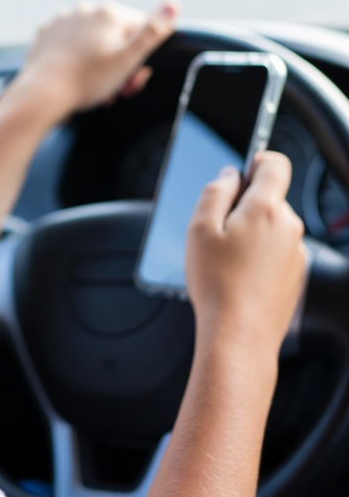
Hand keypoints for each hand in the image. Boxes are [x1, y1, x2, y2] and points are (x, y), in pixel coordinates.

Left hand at [14, 0, 179, 122]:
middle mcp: (85, 9)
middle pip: (115, 36)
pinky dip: (75, 57)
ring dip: (99, 62)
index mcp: (109, 13)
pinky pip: (70, 43)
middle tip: (116, 89)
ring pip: (92, 40)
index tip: (134, 78)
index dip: (142, 58)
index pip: (140, 30)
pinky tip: (75, 74)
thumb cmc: (86, 80)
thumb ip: (153, 31)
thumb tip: (174, 3)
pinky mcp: (46, 32)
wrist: (42, 93)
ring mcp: (63, 19)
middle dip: (120, 63)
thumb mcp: (128, 59)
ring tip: (95, 87)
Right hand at [186, 151, 306, 352]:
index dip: (256, 161)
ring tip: (227, 260)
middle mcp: (289, 226)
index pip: (275, 164)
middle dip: (246, 206)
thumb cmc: (217, 284)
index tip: (241, 173)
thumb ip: (215, 191)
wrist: (239, 336)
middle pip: (270, 198)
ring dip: (253, 234)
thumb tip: (229, 176)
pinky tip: (240, 276)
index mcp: (266, 208)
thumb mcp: (199, 228)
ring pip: (273, 227)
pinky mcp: (297, 275)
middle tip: (219, 231)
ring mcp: (297, 253)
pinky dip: (261, 257)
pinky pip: (278, 252)